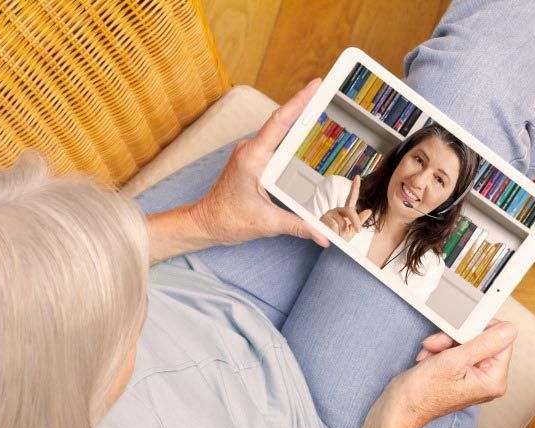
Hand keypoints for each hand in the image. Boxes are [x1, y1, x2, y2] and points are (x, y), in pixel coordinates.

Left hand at [190, 79, 330, 247]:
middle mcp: (250, 150)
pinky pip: (274, 143)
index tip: (316, 84)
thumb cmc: (228, 220)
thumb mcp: (267, 223)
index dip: (299, 101)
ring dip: (298, 120)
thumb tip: (323, 235)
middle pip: (282, 121)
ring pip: (278, 131)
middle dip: (305, 105)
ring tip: (323, 108)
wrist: (205, 223)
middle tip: (329, 91)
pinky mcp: (251, 159)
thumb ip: (298, 226)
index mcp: (253, 158)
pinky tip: (305, 135)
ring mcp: (249, 153)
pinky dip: (290, 136)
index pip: (280, 122)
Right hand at [319, 175, 372, 240]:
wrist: (327, 247)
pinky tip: (331, 236)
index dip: (355, 187)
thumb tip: (369, 210)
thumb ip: (359, 220)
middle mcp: (336, 210)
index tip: (357, 176)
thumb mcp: (351, 231)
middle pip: (350, 211)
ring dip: (341, 233)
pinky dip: (334, 233)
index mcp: (344, 212)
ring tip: (337, 237)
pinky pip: (333, 226)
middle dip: (355, 221)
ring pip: (341, 222)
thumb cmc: (338, 240)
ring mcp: (329, 214)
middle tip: (357, 231)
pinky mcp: (322, 219)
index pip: (351, 198)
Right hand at [382, 320, 517, 427]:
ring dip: (445, 344)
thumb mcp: (454, 361)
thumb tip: (509, 330)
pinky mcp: (461, 374)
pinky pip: (457, 351)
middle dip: (456, 338)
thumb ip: (484, 344)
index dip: (480, 330)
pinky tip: (429, 358)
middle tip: (438, 344)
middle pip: (483, 341)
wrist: (400, 407)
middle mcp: (487, 380)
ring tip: (430, 353)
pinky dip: (441, 350)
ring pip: (467, 343)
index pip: (502, 341)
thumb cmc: (423, 393)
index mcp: (493, 380)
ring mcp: (474, 377)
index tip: (460, 330)